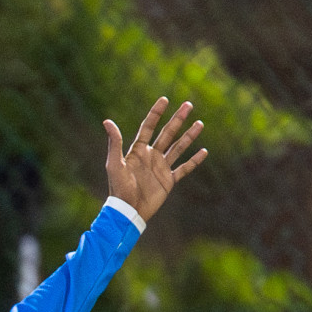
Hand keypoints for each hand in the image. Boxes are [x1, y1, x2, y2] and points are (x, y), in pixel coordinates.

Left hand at [104, 97, 206, 221]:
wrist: (128, 211)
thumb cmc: (119, 188)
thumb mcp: (114, 164)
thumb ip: (114, 143)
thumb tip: (107, 121)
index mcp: (138, 151)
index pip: (148, 127)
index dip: (156, 113)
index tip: (164, 99)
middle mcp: (151, 156)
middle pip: (167, 133)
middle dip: (177, 119)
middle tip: (188, 105)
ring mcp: (161, 168)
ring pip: (178, 148)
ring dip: (189, 136)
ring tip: (200, 123)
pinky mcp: (168, 181)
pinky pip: (184, 169)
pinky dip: (194, 161)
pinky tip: (204, 151)